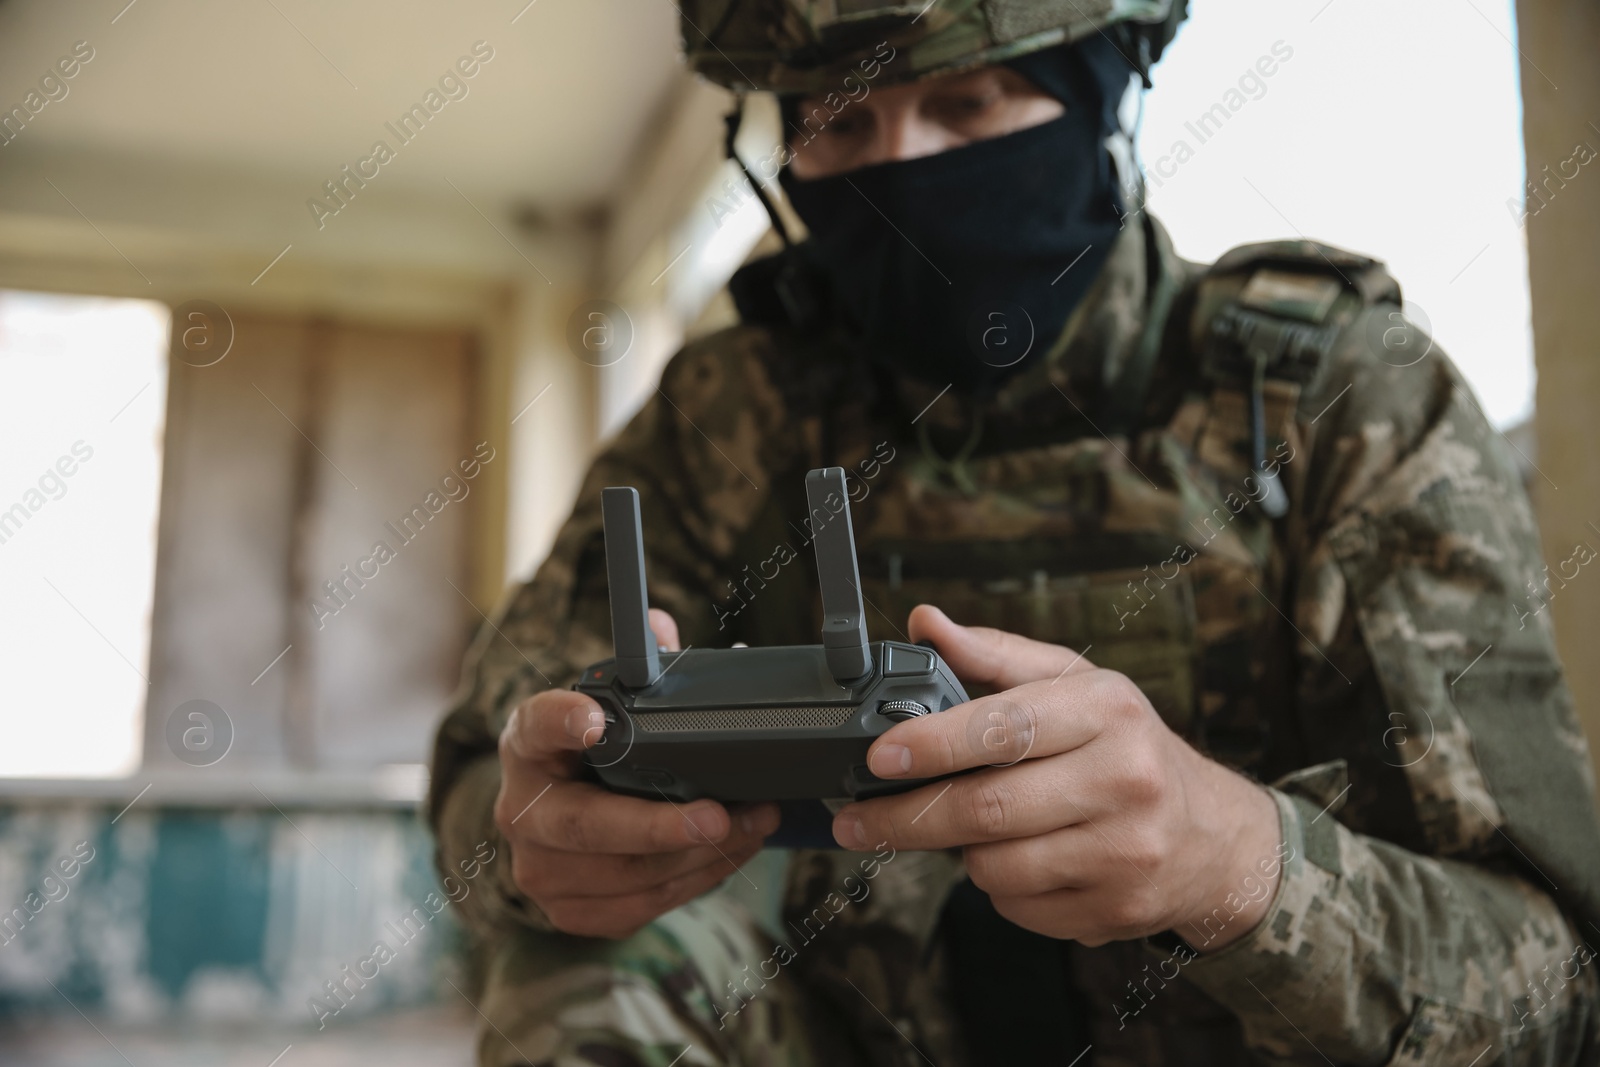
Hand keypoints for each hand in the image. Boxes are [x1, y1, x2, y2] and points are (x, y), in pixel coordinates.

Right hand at [494, 608, 779, 938]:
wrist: (552, 822)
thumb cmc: (588, 758)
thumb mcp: (602, 710)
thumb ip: (633, 671)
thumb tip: (661, 628)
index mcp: (526, 744)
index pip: (535, 726)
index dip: (562, 722)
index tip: (594, 719)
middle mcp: (520, 811)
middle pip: (586, 826)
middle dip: (660, 826)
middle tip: (718, 816)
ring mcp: (540, 870)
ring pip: (627, 875)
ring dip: (701, 854)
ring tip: (755, 825)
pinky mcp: (568, 912)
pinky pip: (642, 905)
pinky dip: (695, 880)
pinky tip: (731, 853)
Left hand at [832, 605, 1282, 950]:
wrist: (1212, 835)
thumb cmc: (1124, 746)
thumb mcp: (1072, 684)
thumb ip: (993, 655)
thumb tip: (924, 623)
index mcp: (1107, 710)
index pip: (1004, 727)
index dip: (931, 744)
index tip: (877, 757)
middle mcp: (1125, 778)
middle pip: (987, 808)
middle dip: (906, 817)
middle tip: (856, 819)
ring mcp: (1127, 851)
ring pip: (995, 866)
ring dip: (961, 853)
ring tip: (969, 830)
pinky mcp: (1119, 909)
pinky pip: (1019, 908)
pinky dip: (998, 889)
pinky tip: (1019, 862)